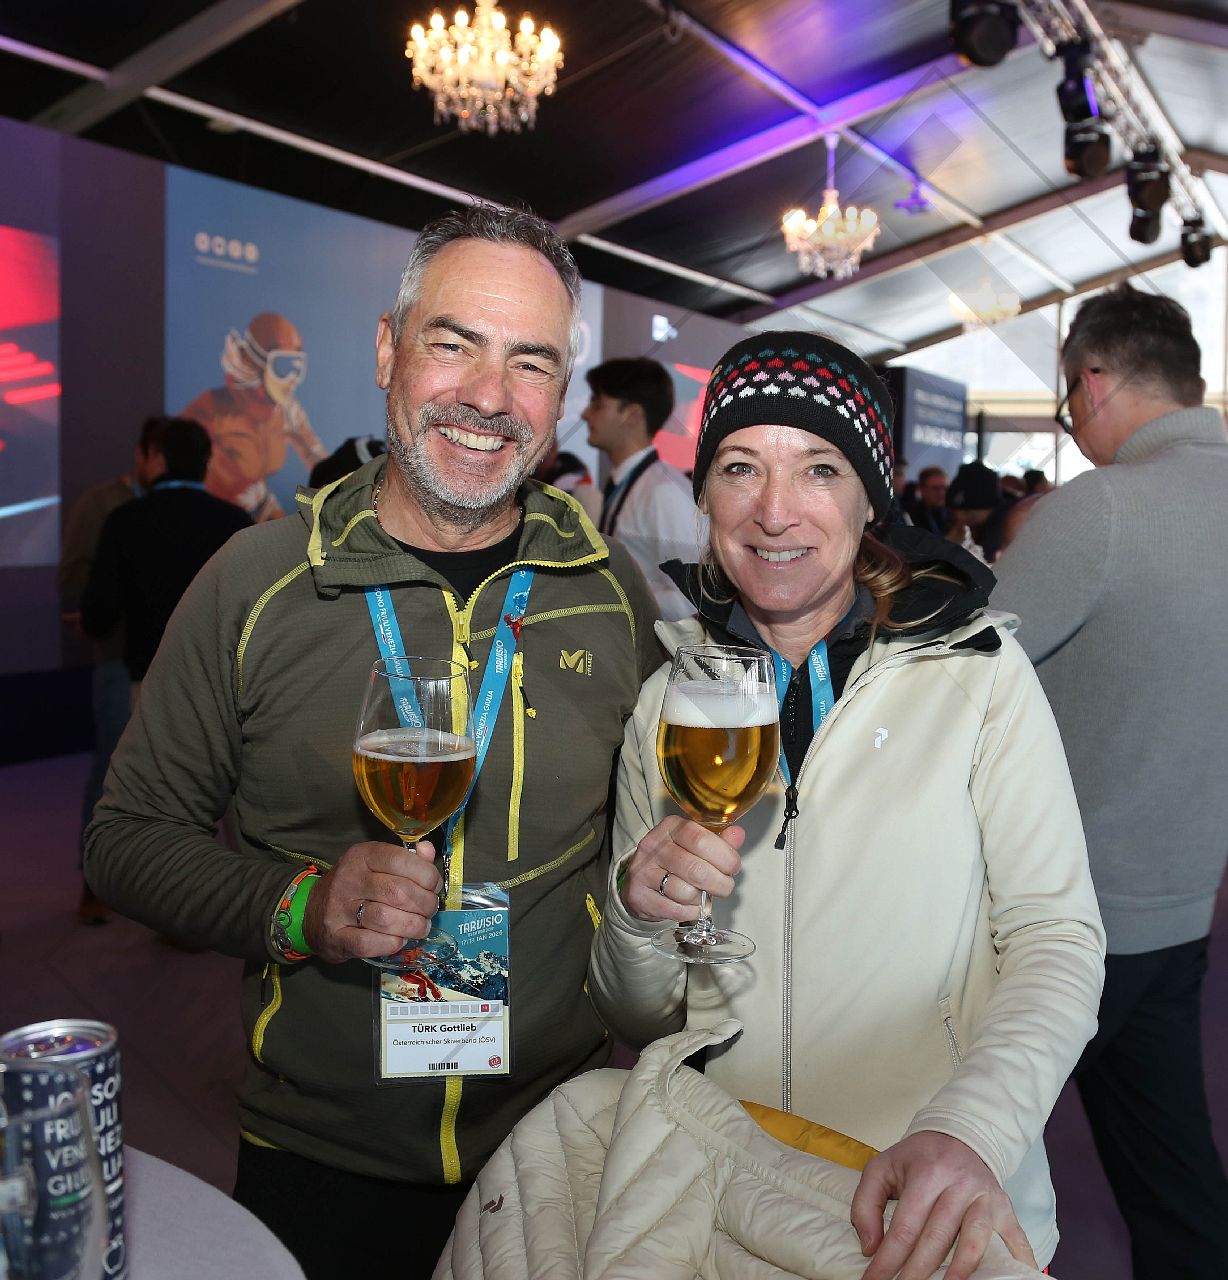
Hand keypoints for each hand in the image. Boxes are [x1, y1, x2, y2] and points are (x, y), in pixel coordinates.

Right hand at [303, 840, 442, 963]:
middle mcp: (348, 879)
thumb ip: (407, 858)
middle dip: (424, 904)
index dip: (426, 875)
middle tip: (429, 910)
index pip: (400, 860)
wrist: (312, 912)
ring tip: (419, 927)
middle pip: (397, 892)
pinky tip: (399, 939)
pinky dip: (392, 943)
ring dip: (412, 926)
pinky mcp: (336, 937)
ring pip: (386, 919)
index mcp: (362, 856)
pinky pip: (370, 943)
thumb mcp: (377, 864)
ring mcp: (339, 909)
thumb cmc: (355, 887)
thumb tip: (428, 850)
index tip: (433, 887)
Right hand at [620, 816, 745, 922]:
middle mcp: (654, 846)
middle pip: (697, 870)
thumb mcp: (696, 846)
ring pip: (687, 893)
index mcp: (671, 827)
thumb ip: (719, 841)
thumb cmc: (674, 862)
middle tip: (724, 886)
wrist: (639, 883)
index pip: (701, 839)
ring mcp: (643, 871)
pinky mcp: (638, 895)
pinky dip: (690, 912)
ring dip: (702, 899)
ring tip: (702, 894)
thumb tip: (737, 834)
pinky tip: (690, 905)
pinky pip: (676, 910)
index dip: (725, 856)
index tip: (733, 867)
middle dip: (720, 884)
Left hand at [850, 1131, 1035, 1279]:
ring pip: (974, 1242)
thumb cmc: (918, 1159)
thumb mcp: (882, 1167)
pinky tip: (1009, 1279)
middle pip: (938, 1239)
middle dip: (917, 1273)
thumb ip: (866, 1203)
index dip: (888, 1258)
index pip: (905, 1226)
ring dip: (959, 1272)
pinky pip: (1015, 1239)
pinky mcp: (1005, 1208)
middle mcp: (959, 1185)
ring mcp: (986, 1198)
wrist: (958, 1137)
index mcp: (926, 1174)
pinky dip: (1017, 1262)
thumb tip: (870, 1247)